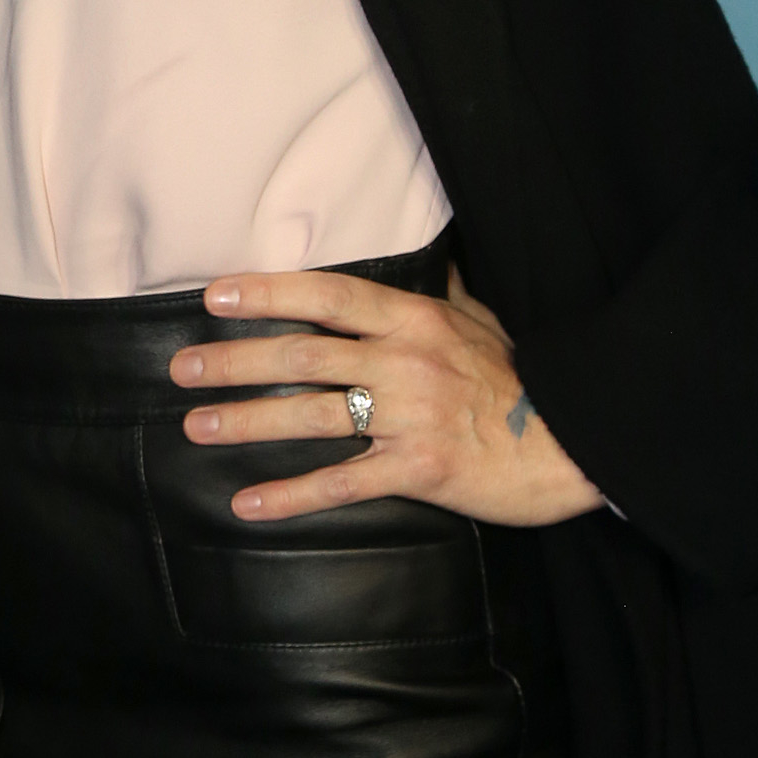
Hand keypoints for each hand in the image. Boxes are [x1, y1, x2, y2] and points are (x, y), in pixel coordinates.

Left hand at [168, 264, 603, 527]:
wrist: (575, 442)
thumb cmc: (523, 377)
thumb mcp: (481, 318)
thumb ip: (440, 291)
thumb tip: (427, 254)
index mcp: (414, 318)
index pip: (327, 295)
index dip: (267, 293)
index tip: (214, 297)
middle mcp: (405, 361)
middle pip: (303, 355)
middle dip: (235, 361)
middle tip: (182, 368)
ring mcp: (410, 417)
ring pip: (312, 416)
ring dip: (247, 421)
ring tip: (196, 426)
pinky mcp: (420, 471)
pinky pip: (343, 483)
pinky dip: (292, 496)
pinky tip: (248, 504)